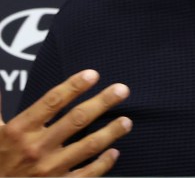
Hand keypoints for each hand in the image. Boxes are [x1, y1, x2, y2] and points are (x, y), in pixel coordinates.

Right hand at [0, 69, 131, 176]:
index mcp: (20, 131)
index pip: (52, 101)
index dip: (74, 86)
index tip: (93, 74)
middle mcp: (37, 148)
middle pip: (77, 119)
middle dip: (102, 103)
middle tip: (122, 90)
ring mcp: (49, 170)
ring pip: (88, 146)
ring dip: (111, 132)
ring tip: (126, 121)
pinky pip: (86, 175)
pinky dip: (103, 164)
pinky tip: (115, 152)